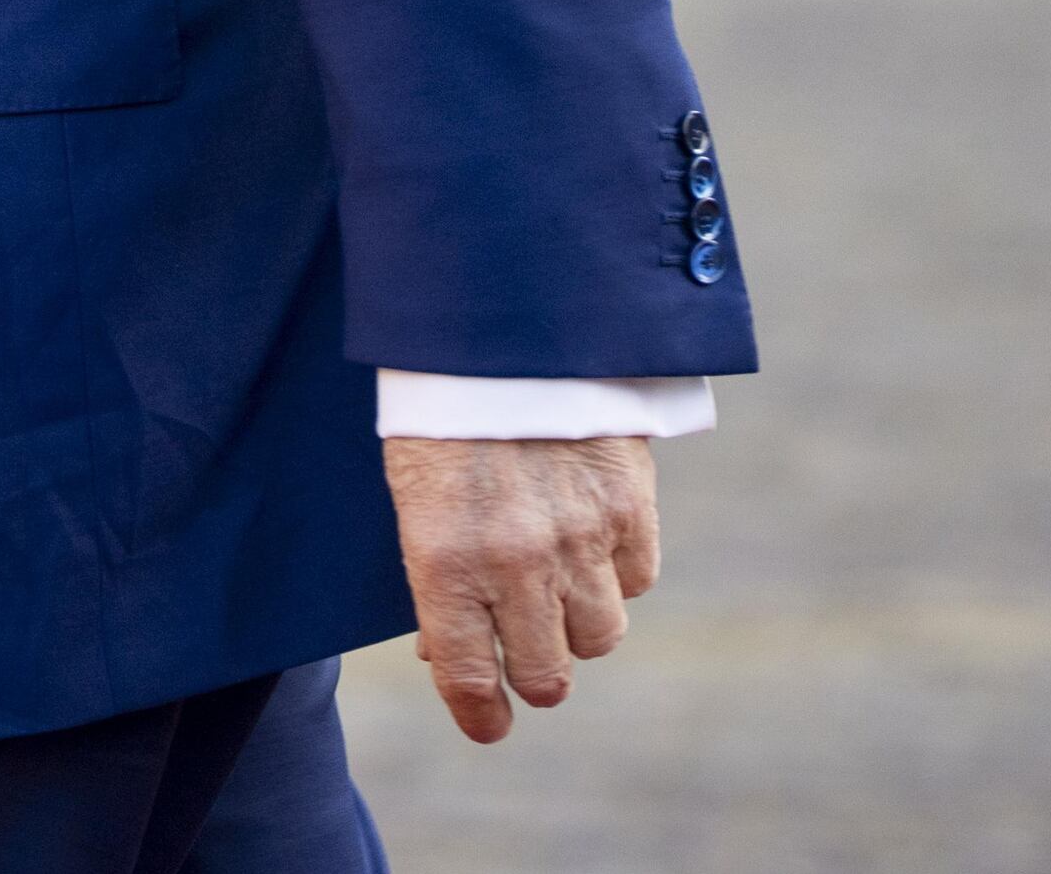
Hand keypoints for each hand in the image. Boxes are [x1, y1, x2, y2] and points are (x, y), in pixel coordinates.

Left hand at [383, 434, 658, 742]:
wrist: (506, 327)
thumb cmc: (442, 412)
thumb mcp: (413, 493)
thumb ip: (434, 575)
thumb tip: (446, 649)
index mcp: (444, 559)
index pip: (468, 677)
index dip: (480, 715)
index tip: (488, 723)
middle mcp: (515, 563)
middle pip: (547, 675)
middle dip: (535, 676)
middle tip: (526, 656)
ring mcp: (579, 540)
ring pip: (599, 638)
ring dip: (578, 626)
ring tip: (558, 588)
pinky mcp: (631, 510)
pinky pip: (637, 581)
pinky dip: (618, 575)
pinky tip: (592, 540)